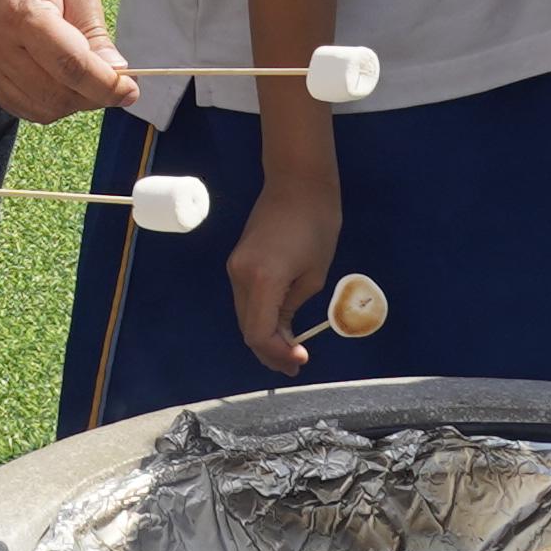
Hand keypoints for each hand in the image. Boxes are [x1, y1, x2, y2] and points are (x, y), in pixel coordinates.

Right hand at [0, 0, 134, 124]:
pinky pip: (17, 105)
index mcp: (23, 13)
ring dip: (70, 102)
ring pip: (38, 108)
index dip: (107, 86)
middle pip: (56, 96)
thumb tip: (114, 71)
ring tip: (83, 76)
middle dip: (92, 96)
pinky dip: (45, 102)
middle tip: (111, 81)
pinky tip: (58, 79)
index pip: (72, 68)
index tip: (130, 92)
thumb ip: (94, 30)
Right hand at [226, 171, 345, 377]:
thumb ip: (293, 308)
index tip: (300, 361)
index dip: (277, 354)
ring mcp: (235, 268)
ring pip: (244, 316)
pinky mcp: (237, 262)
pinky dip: (260, 318)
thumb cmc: (316, 226)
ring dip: (264, 336)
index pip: (259, 333)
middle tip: (294, 365)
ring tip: (290, 351)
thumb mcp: (313, 275)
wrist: (298, 184)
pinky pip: (245, 300)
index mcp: (263, 280)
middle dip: (270, 351)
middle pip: (247, 328)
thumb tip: (284, 335)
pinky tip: (279, 327)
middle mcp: (239, 276)